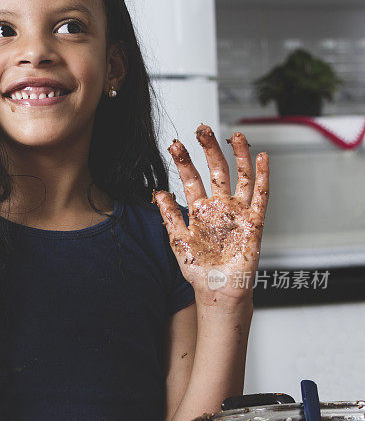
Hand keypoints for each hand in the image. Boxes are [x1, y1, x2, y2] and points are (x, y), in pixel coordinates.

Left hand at [153, 124, 268, 304]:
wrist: (217, 291)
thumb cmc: (198, 269)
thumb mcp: (178, 240)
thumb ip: (169, 216)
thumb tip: (158, 192)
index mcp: (200, 210)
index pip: (192, 179)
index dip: (184, 162)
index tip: (175, 144)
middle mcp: (220, 207)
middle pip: (217, 171)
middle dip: (209, 150)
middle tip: (202, 129)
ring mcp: (238, 212)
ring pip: (241, 177)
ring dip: (239, 156)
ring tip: (235, 135)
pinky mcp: (254, 222)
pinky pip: (261, 196)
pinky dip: (262, 176)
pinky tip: (261, 157)